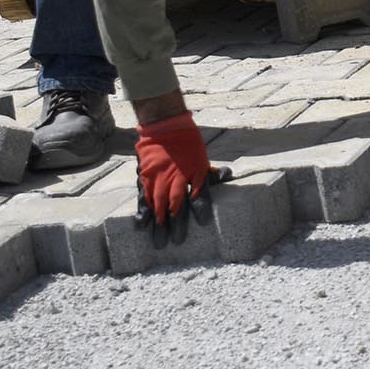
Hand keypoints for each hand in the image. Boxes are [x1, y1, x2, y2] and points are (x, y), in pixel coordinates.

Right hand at [133, 111, 224, 241]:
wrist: (164, 126)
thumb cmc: (187, 143)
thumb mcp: (202, 157)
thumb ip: (211, 172)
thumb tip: (227, 175)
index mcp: (195, 171)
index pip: (199, 193)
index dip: (201, 208)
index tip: (202, 222)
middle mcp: (176, 176)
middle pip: (176, 204)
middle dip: (176, 225)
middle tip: (176, 242)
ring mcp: (159, 177)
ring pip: (158, 204)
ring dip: (159, 223)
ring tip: (159, 241)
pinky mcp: (145, 176)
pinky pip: (143, 196)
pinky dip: (143, 211)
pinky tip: (142, 224)